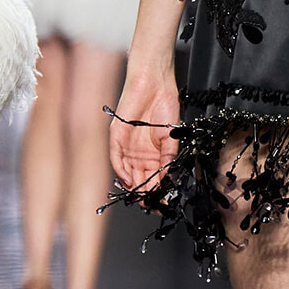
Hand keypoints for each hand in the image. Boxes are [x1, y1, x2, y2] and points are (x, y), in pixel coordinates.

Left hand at [109, 68, 179, 198]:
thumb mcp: (172, 137)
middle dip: (144, 193)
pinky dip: (121, 170)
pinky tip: (128, 180)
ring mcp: (127, 145)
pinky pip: (116, 157)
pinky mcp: (116, 136)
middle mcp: (138, 152)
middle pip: (139, 178)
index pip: (153, 178)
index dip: (156, 191)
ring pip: (127, 172)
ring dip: (133, 186)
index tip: (161, 202)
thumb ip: (168, 158)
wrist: (155, 84)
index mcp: (153, 153)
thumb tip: (167, 179)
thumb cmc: (166, 106)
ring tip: (140, 197)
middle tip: (150, 204)